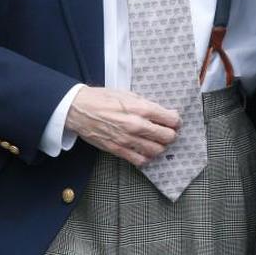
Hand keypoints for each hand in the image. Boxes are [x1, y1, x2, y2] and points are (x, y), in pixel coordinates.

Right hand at [65, 87, 179, 166]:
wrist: (79, 109)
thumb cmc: (102, 99)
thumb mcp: (127, 94)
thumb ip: (146, 104)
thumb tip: (164, 112)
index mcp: (140, 108)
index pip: (170, 119)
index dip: (176, 121)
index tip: (174, 121)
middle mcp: (136, 125)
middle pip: (167, 137)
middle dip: (171, 134)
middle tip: (167, 131)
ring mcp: (127, 139)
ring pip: (157, 150)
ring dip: (160, 146)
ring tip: (156, 141)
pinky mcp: (118, 150)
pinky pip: (140, 160)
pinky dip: (146, 157)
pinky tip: (144, 151)